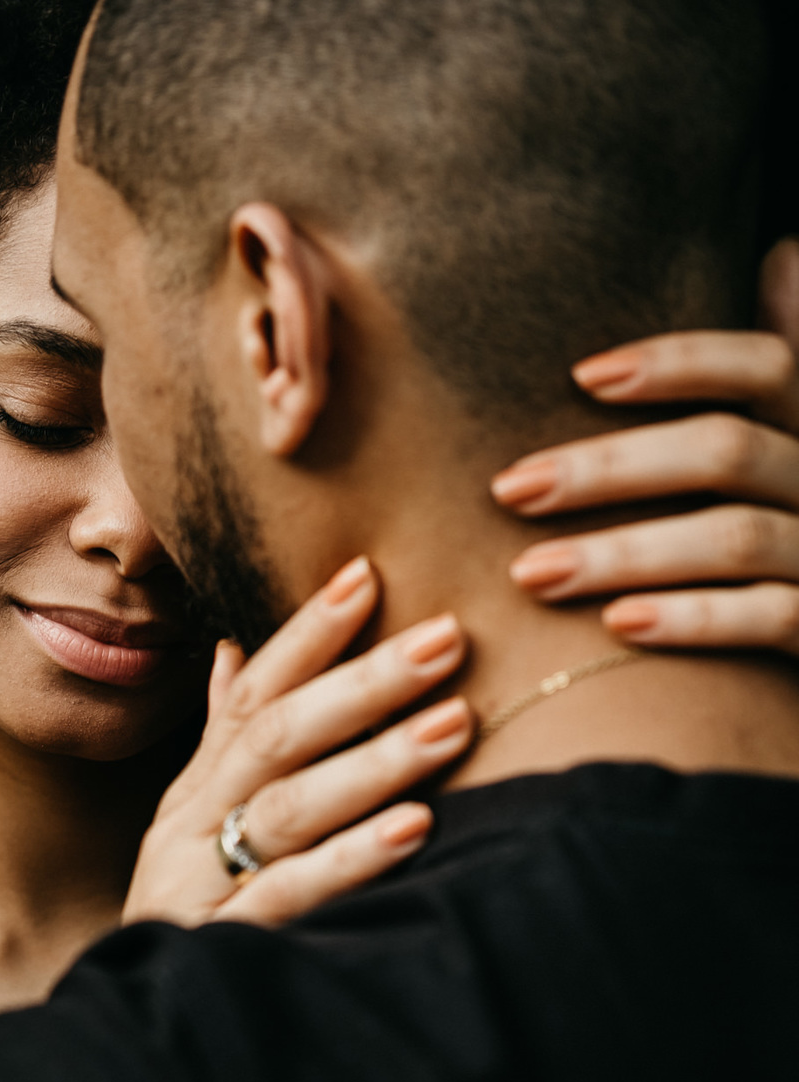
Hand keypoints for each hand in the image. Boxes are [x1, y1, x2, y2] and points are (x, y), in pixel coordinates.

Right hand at [123, 558, 471, 928]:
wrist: (133, 1029)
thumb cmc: (190, 911)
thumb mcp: (197, 824)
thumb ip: (224, 741)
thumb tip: (237, 650)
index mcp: (197, 789)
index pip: (252, 694)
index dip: (307, 634)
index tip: (369, 573)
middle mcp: (192, 825)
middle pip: (276, 738)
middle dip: (362, 683)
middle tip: (446, 638)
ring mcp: (202, 884)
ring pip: (287, 809)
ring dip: (373, 761)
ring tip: (452, 723)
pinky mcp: (222, 945)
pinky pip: (290, 896)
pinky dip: (353, 860)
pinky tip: (414, 829)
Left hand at [491, 238, 798, 655]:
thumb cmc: (779, 539)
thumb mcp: (780, 448)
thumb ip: (772, 369)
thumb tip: (779, 254)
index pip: (762, 365)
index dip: (679, 362)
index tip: (580, 376)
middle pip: (724, 453)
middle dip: (611, 469)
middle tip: (512, 488)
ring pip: (732, 539)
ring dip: (624, 552)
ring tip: (531, 571)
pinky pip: (768, 619)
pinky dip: (692, 619)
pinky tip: (617, 624)